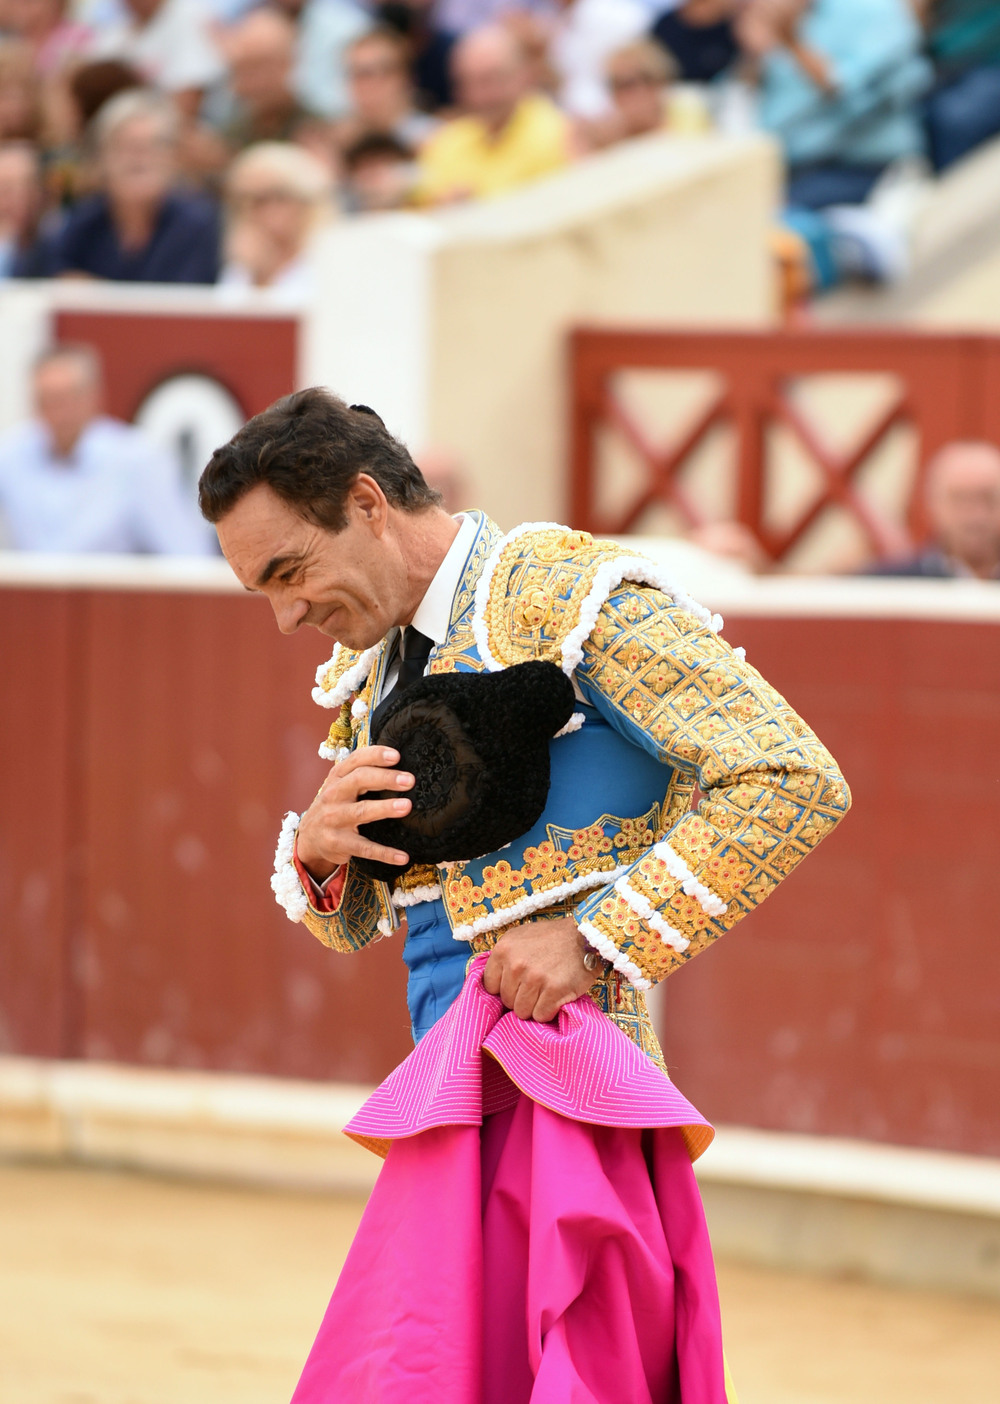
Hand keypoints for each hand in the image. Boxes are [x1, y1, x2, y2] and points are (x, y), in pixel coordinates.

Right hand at [296, 746, 413, 879]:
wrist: (309, 838)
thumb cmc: (334, 806)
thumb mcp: (340, 786)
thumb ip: (360, 772)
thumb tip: (396, 759)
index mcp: (336, 778)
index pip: (355, 760)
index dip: (375, 755)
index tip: (396, 756)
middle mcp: (333, 795)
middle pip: (358, 781)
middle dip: (385, 779)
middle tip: (409, 780)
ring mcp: (334, 820)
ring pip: (361, 812)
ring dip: (385, 808)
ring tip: (407, 806)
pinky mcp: (339, 844)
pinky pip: (365, 848)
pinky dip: (384, 853)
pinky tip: (403, 856)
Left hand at [483, 917, 600, 1023]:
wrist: (584, 936)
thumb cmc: (550, 938)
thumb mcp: (519, 937)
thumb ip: (503, 958)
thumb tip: (492, 984)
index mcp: (503, 950)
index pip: (490, 986)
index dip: (504, 987)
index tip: (516, 984)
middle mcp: (516, 964)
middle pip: (506, 1001)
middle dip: (519, 997)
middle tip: (535, 986)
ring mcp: (535, 978)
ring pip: (522, 1012)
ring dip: (533, 1006)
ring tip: (545, 992)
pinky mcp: (554, 990)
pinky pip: (540, 1015)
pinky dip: (548, 1011)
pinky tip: (554, 997)